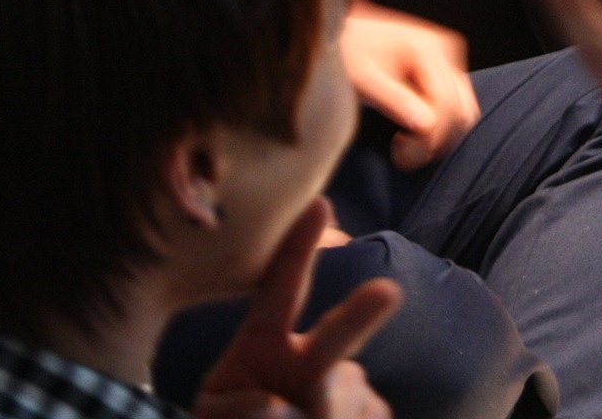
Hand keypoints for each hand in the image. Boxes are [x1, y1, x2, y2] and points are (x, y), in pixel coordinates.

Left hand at [193, 199, 397, 418]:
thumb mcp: (215, 415)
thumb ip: (238, 408)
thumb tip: (279, 405)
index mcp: (263, 344)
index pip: (282, 289)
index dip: (299, 248)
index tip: (318, 204)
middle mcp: (308, 361)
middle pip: (337, 336)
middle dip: (360, 313)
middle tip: (386, 291)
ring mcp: (345, 391)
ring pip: (346, 396)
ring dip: (326, 418)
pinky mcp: (372, 413)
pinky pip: (370, 417)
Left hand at [339, 0, 478, 169]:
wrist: (341, 30)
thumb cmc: (347, 52)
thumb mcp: (364, 79)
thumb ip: (396, 101)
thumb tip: (427, 126)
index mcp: (427, 48)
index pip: (446, 105)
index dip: (429, 137)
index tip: (401, 154)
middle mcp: (444, 49)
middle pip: (462, 110)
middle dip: (436, 139)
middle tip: (404, 153)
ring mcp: (447, 55)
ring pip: (462, 109)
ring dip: (439, 134)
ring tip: (406, 142)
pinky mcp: (443, 64)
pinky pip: (455, 102)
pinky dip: (440, 122)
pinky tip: (413, 126)